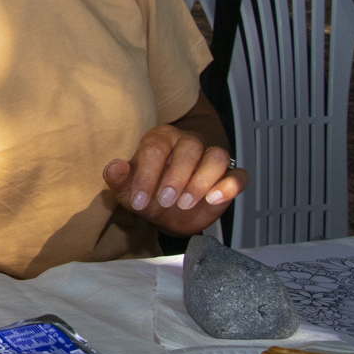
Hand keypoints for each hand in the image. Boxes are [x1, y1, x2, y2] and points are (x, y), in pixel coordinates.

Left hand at [103, 124, 245, 236]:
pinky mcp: (229, 177)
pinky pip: (239, 175)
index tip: (140, 200)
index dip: (147, 174)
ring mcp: (210, 158)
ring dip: (202, 180)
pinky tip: (214, 199)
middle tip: (166, 201)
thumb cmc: (149, 194)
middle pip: (190, 146)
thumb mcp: (129, 191)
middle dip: (177, 176)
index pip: (156, 147)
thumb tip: (114, 167)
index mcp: (160, 139)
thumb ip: (119, 178)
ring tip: (186, 203)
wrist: (169, 214)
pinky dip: (230, 186)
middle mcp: (188, 143)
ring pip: (217, 156)